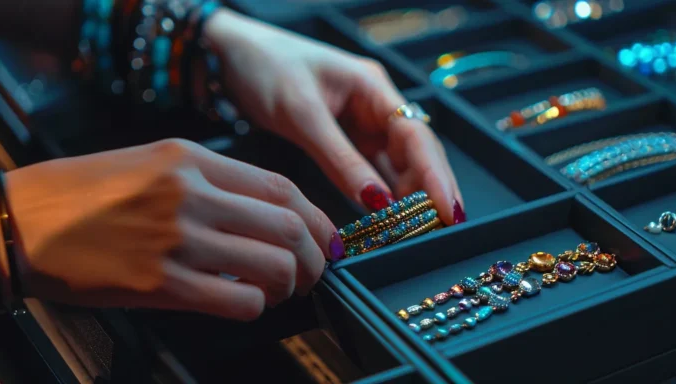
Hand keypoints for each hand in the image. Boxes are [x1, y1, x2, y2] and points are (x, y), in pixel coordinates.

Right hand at [3, 139, 336, 320]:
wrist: (17, 222)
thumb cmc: (80, 194)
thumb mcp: (150, 162)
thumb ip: (208, 182)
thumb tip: (264, 214)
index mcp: (190, 158)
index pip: (281, 188)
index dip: (317, 218)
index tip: (326, 238)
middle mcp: (190, 193)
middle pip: (289, 226)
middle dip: (313, 257)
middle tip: (311, 273)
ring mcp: (177, 238)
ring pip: (273, 265)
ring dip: (288, 285)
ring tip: (277, 292)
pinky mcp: (160, 283)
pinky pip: (238, 300)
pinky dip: (254, 307)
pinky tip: (242, 304)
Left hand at [205, 9, 465, 223]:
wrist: (226, 54)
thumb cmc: (263, 65)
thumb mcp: (301, 114)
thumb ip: (340, 159)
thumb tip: (378, 202)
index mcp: (372, 87)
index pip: (417, 136)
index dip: (436, 175)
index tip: (449, 210)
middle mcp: (374, 106)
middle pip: (415, 153)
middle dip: (431, 191)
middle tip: (444, 231)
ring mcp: (360, 124)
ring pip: (395, 166)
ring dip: (408, 198)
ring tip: (421, 234)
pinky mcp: (342, 140)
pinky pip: (370, 172)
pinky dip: (379, 196)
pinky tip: (388, 220)